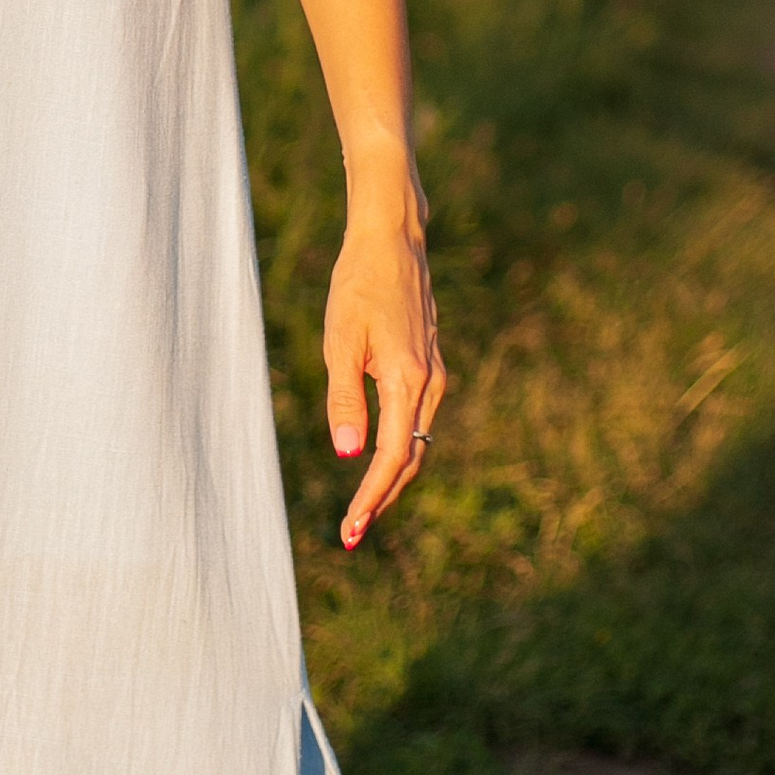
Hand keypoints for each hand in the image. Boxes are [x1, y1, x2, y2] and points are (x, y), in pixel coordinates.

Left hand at [325, 205, 445, 549]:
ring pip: (417, 442)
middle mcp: (430, 385)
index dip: (371, 497)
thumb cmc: (358, 285)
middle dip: (382, 498)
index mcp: (407, 380)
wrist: (392, 242)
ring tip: (362, 509)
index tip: (351, 529)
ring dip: (392, 478)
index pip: (392, 457)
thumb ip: (344, 397)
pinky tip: (379, 461)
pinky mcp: (429, 366)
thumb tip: (347, 454)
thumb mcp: (341, 340)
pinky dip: (400, 448)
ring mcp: (434, 376)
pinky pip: (417, 420)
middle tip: (351, 533)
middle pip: (411, 458)